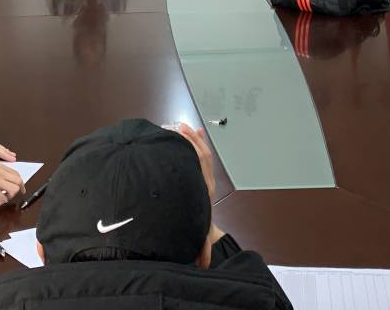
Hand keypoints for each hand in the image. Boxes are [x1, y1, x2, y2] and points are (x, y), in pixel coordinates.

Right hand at [0, 162, 24, 206]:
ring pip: (14, 190)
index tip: (21, 187)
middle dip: (19, 189)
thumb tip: (9, 182)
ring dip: (9, 196)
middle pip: (18, 181)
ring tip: (0, 197)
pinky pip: (3, 200)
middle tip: (15, 195)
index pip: (15, 173)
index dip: (20, 182)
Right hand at [173, 123, 225, 249]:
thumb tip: (203, 263)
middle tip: (180, 126)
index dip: (193, 147)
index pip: (201, 164)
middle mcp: (206, 181)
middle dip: (191, 139)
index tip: (183, 135)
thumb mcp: (199, 237)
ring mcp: (205, 177)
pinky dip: (195, 145)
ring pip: (202, 153)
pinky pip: (200, 157)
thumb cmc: (201, 229)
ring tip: (183, 127)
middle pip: (201, 154)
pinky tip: (189, 135)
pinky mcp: (202, 176)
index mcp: (204, 189)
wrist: (208, 232)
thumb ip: (202, 250)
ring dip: (193, 139)